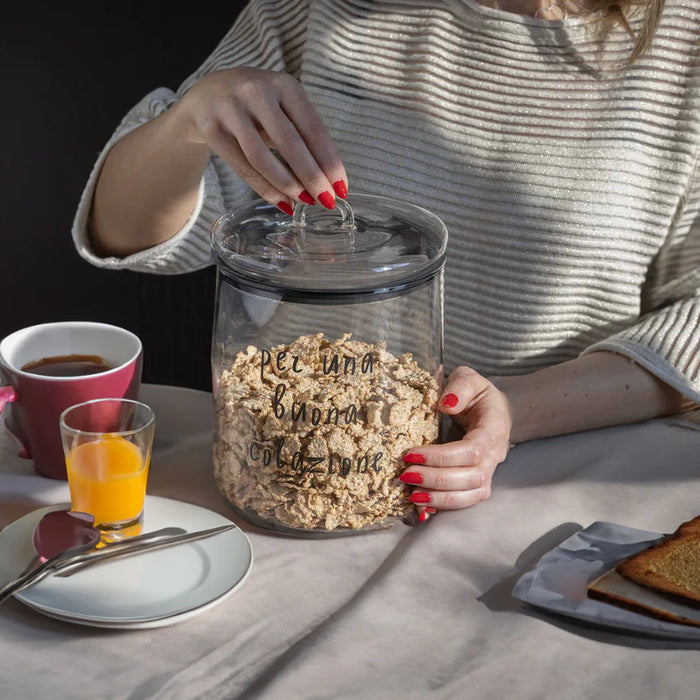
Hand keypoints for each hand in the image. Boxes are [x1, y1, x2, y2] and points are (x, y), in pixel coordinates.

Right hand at [175, 67, 347, 212]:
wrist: (205, 96)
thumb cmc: (256, 108)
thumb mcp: (282, 109)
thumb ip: (303, 138)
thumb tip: (327, 182)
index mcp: (285, 84)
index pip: (314, 128)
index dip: (330, 162)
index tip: (341, 188)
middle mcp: (257, 91)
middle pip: (290, 143)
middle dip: (312, 177)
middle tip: (326, 202)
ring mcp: (231, 108)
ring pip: (262, 157)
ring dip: (287, 185)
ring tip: (303, 203)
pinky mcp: (211, 127)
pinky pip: (242, 166)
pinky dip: (264, 189)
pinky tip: (281, 202)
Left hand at [399, 366, 512, 519]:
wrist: (492, 409)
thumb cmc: (476, 393)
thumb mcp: (469, 378)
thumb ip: (459, 386)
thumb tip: (446, 403)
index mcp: (493, 428)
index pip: (472, 450)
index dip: (442, 457)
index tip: (412, 454)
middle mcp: (494, 454)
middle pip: (472, 477)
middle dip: (437, 480)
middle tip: (405, 474)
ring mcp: (488, 470)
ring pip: (471, 494)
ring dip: (440, 498)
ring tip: (412, 495)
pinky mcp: (477, 481)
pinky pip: (465, 500)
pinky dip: (443, 506)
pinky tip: (422, 507)